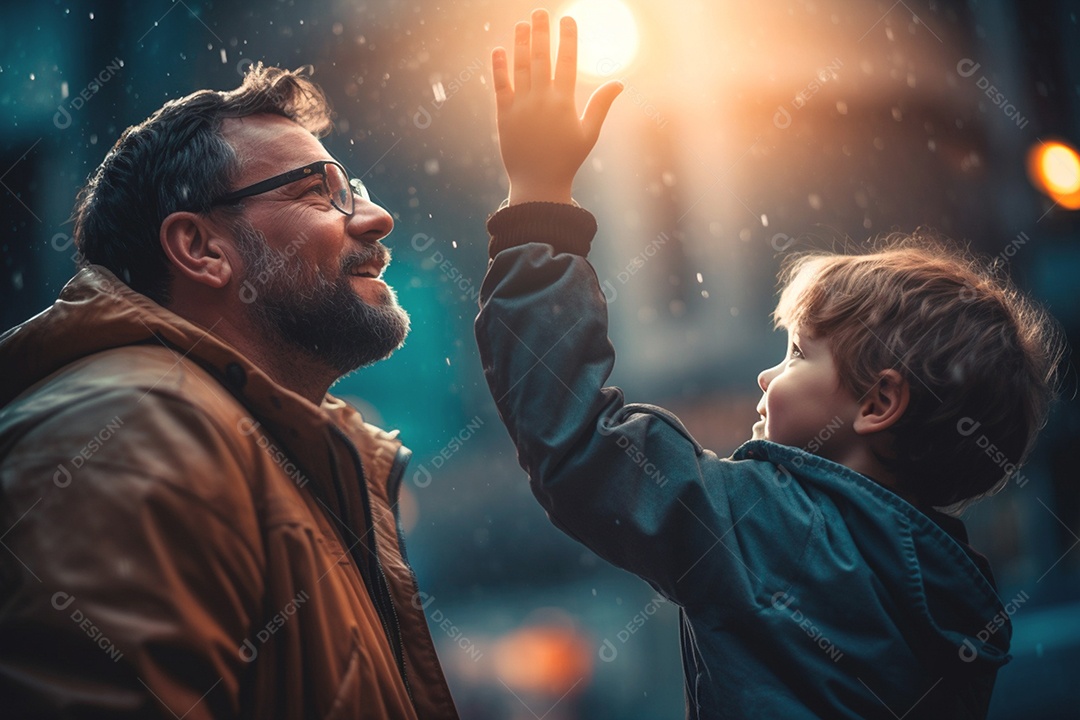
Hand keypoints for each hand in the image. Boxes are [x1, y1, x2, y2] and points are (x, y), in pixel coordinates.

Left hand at [492, 9, 622, 204]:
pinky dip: (499, 67)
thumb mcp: (588, 134)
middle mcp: (541, 100)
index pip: (566, 62)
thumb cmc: (567, 160)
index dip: (567, 39)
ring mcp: (520, 107)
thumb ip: (600, 105)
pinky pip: (500, 86)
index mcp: (564, 103)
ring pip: (519, 68)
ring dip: (519, 43)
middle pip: (540, 58)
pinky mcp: (504, 116)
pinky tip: (498, 50)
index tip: (568, 20)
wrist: (537, 184)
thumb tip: (619, 83)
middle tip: (539, 12)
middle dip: (540, 33)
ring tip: (521, 24)